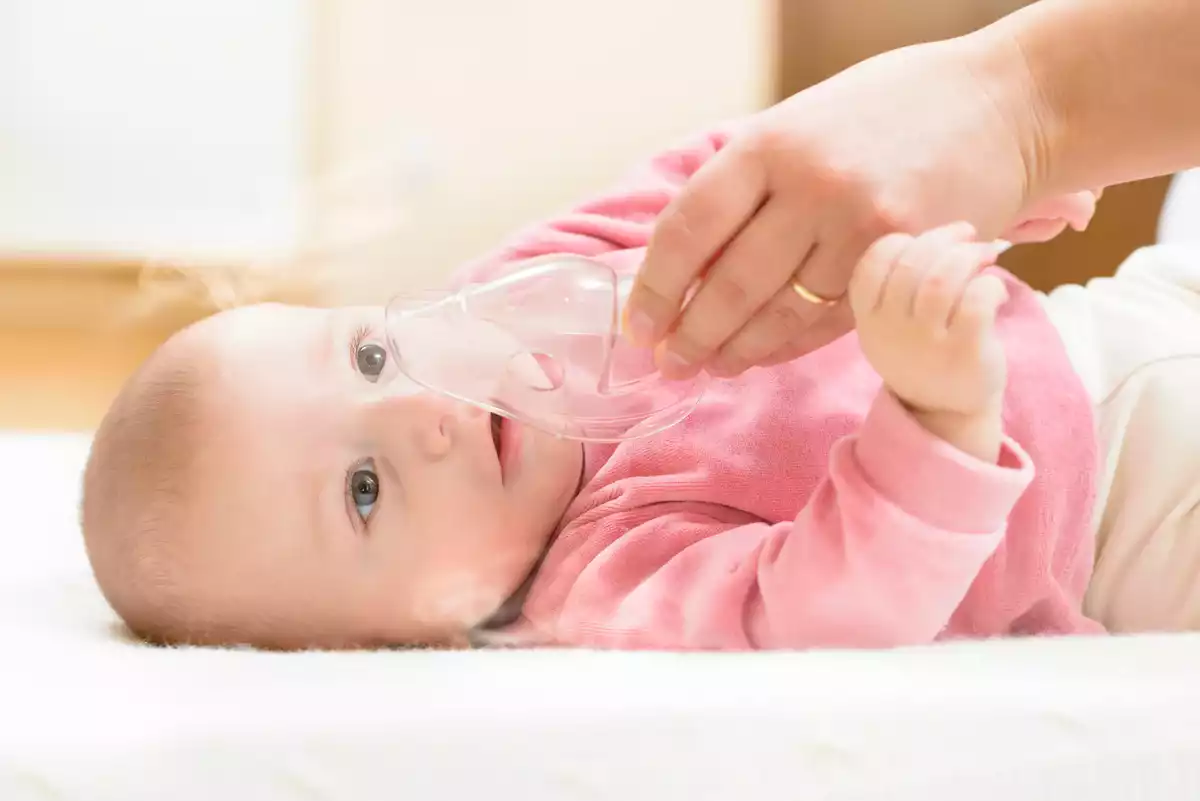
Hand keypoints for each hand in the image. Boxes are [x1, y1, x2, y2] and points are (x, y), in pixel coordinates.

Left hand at [624, 32, 1044, 378]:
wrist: (1006, 105)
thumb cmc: (890, 110)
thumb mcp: (800, 122)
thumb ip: (747, 184)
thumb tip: (682, 261)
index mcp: (771, 143)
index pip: (688, 228)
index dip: (655, 286)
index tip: (637, 324)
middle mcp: (812, 186)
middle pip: (728, 284)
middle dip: (689, 335)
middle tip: (668, 363)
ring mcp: (862, 228)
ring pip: (778, 315)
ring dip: (734, 351)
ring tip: (708, 367)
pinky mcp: (904, 264)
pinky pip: (829, 322)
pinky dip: (787, 346)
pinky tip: (760, 357)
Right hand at [849, 223, 1008, 459]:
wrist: (943, 412)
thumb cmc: (921, 352)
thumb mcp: (891, 324)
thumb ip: (899, 283)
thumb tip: (941, 232)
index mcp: (868, 319)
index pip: (871, 264)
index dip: (900, 242)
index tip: (924, 242)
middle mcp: (891, 331)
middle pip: (911, 264)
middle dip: (943, 239)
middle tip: (967, 236)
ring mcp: (927, 344)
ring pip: (944, 279)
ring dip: (969, 256)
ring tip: (985, 254)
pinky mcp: (964, 353)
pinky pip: (978, 300)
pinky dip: (990, 285)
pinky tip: (994, 290)